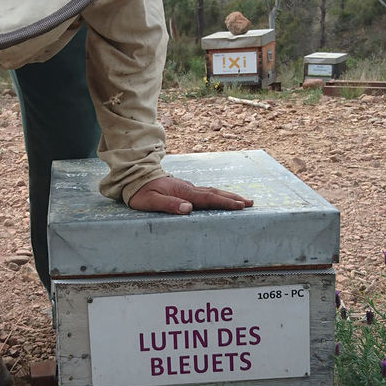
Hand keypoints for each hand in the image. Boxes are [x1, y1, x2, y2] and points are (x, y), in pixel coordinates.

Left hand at [127, 176, 252, 214]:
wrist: (135, 177)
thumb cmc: (141, 192)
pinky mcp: (185, 189)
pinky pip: (206, 192)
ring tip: (242, 200)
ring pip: (212, 191)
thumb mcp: (150, 201)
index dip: (225, 202)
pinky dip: (217, 195)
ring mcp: (187, 187)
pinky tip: (221, 198)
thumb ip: (168, 204)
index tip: (240, 206)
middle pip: (215, 193)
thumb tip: (188, 208)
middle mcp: (188, 188)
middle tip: (250, 203)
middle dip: (233, 198)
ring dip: (227, 196)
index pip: (208, 198)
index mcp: (183, 191)